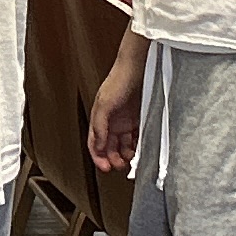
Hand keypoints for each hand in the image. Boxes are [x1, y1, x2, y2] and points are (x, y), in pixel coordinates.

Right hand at [89, 49, 144, 174]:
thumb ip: (100, 126)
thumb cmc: (118, 80)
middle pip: (109, 147)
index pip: (95, 144)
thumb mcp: (104, 104)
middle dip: (113, 159)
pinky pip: (136, 138)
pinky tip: (140, 149)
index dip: (98, 157)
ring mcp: (125, 121)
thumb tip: (98, 145)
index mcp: (99, 119)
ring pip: (123, 145)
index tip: (105, 168)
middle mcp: (111, 122)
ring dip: (125, 154)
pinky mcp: (138, 119)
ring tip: (131, 160)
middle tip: (120, 166)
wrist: (138, 67)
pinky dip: (137, 146)